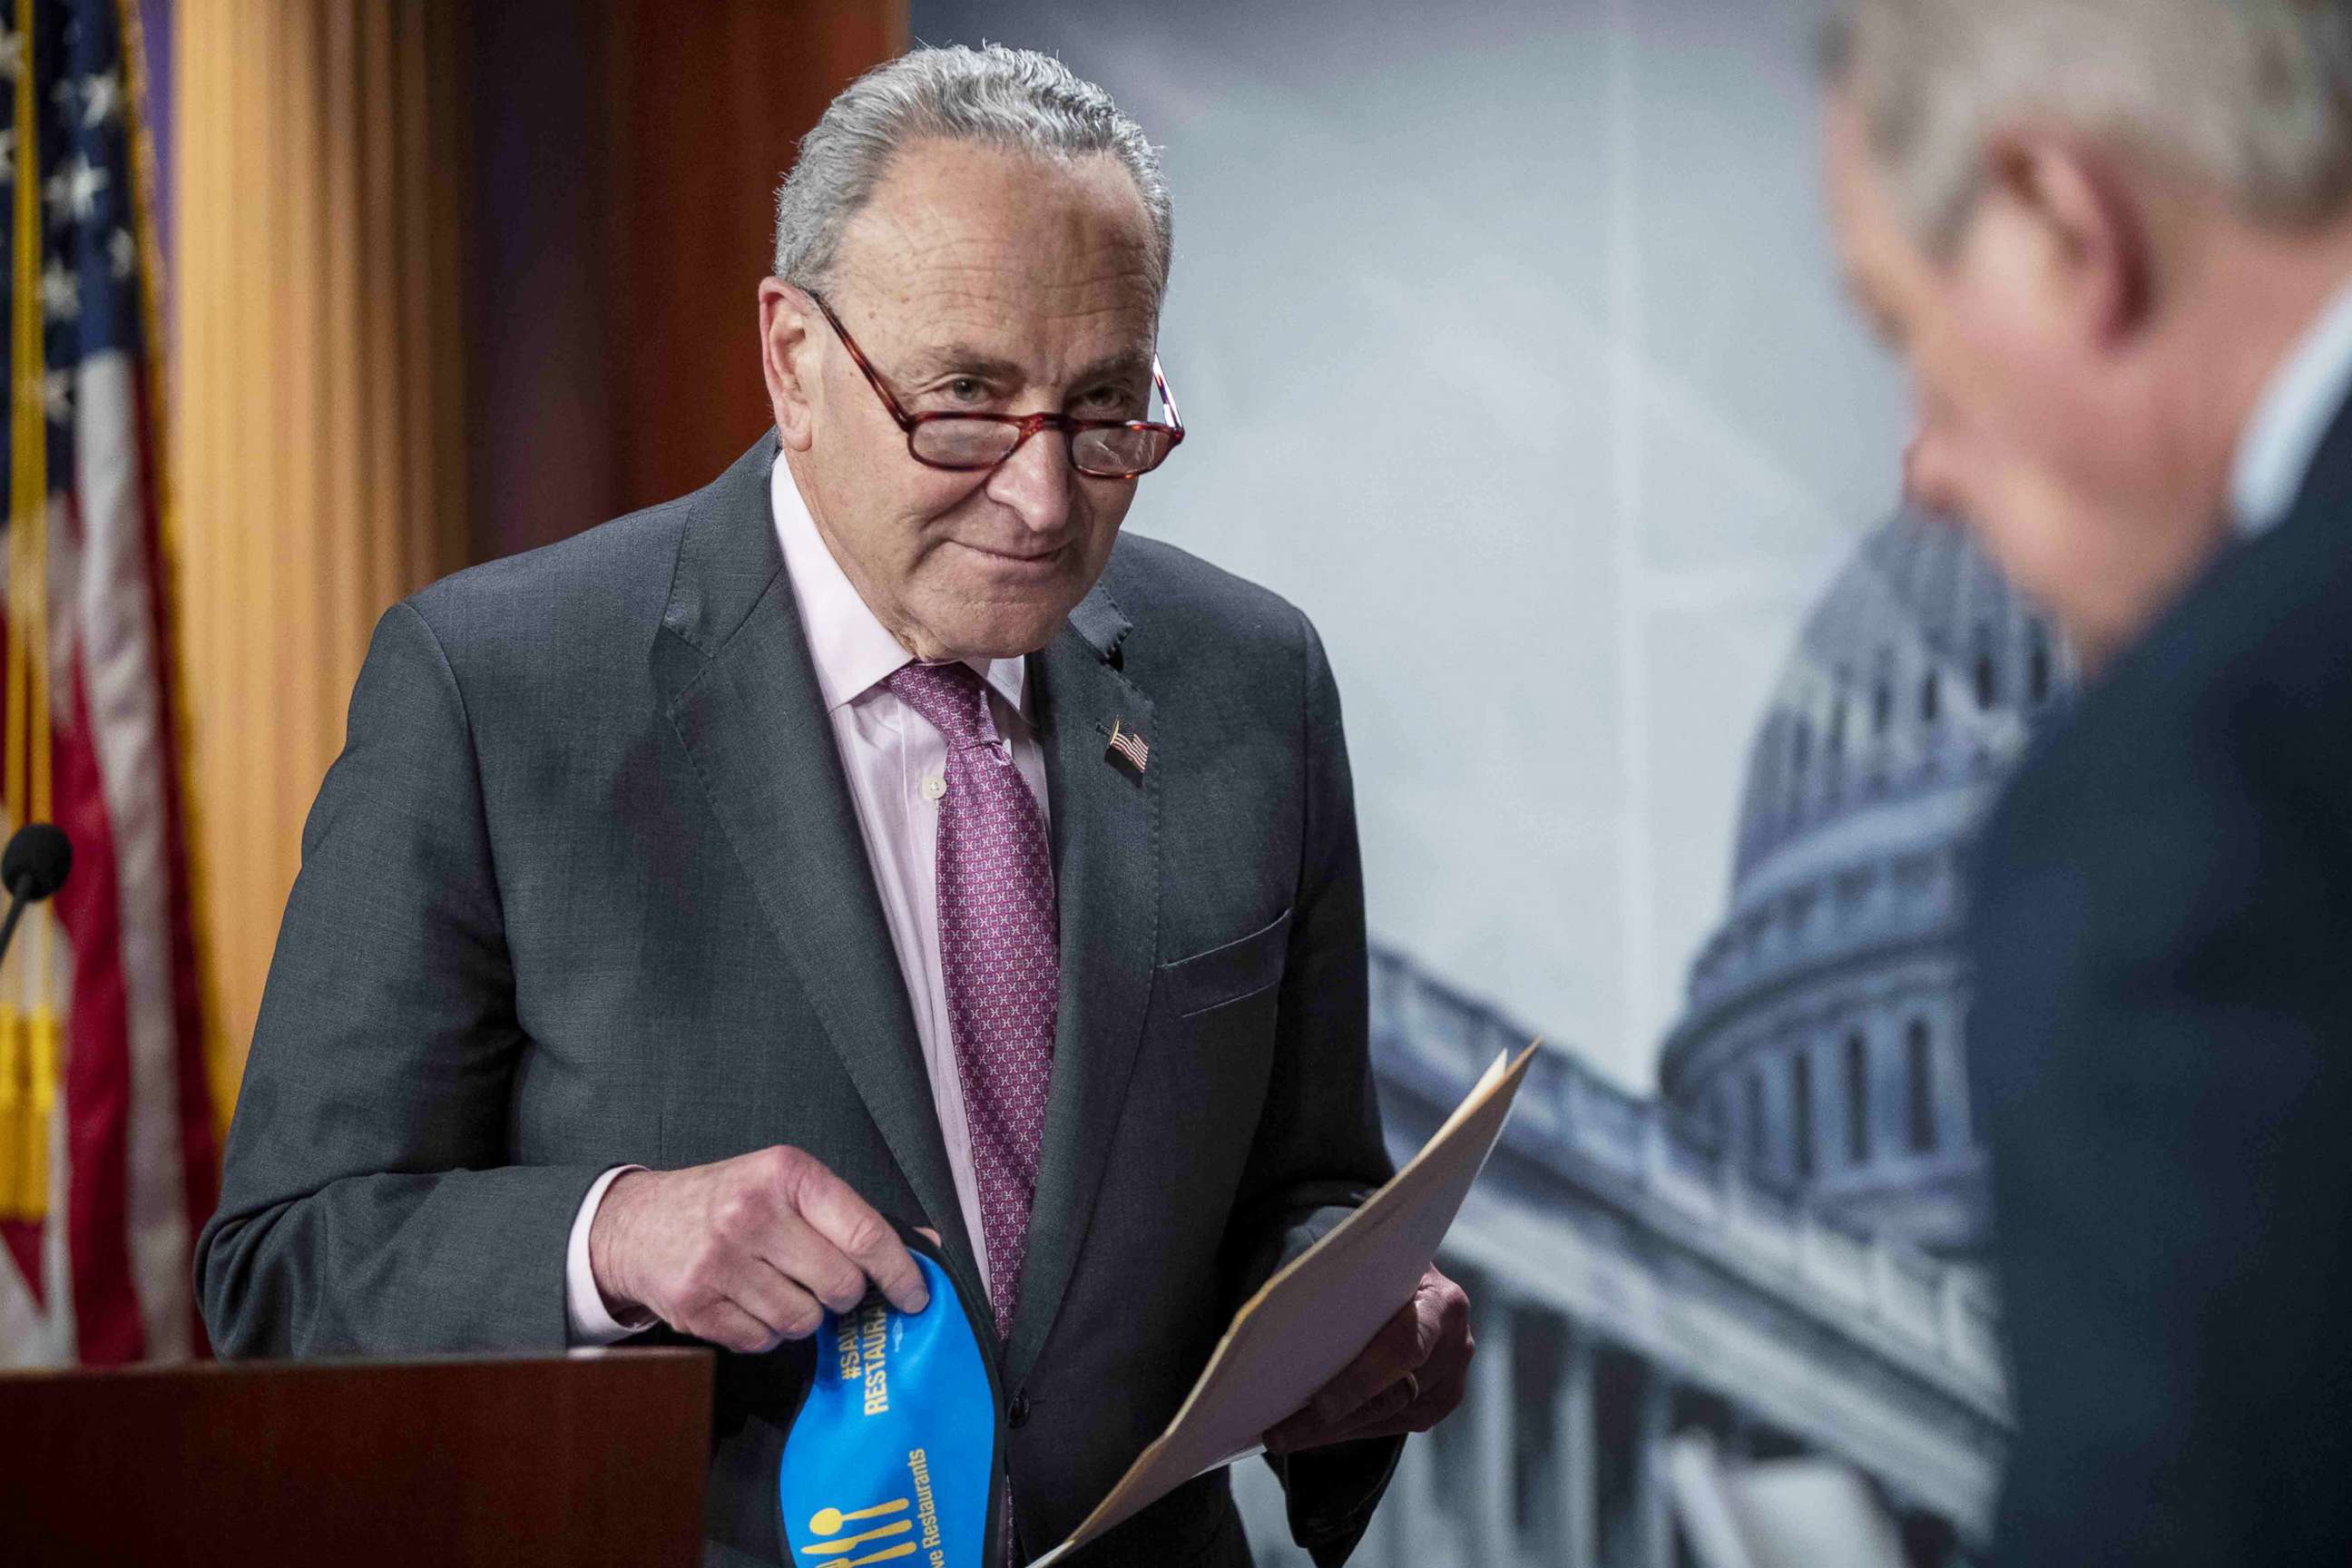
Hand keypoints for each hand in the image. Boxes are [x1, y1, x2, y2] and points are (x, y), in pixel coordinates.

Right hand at [588, 1146, 928, 1353]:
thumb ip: (853, 1215)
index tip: (915, 1296)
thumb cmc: (728, 1201)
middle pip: (840, 1285)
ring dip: (802, 1314)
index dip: (900, 1274)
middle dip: (843, 1294)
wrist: (637, 1224)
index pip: (864, 1234)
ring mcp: (720, 1261)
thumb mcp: (788, 1185)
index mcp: (786, 1174)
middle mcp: (751, 1213)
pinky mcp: (696, 1305)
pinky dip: (767, 1332)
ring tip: (778, 1286)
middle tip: (826, 1281)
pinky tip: (749, 1302)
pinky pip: (764, 1342)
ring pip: (804, 1320)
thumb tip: (925, 1245)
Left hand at [1263, 1265, 1472, 1453]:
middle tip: (1280, 1434)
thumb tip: (1285, 1317)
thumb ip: (1344, 1286)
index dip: (1362, 1380)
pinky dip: (1347, 1429)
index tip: (1320, 1405)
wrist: (1411, 1275)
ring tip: (1281, 1435)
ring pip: (1386, 1418)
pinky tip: (1310, 1430)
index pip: (1404, 1348)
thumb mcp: (1369, 1263)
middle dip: (1332, 1419)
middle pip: (1392, 1396)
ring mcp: (1451, 1379)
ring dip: (1331, 1431)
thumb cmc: (1379, 1265)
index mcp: (1442, 1302)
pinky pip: (1389, 1425)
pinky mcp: (1438, 1403)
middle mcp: (1456, 1345)